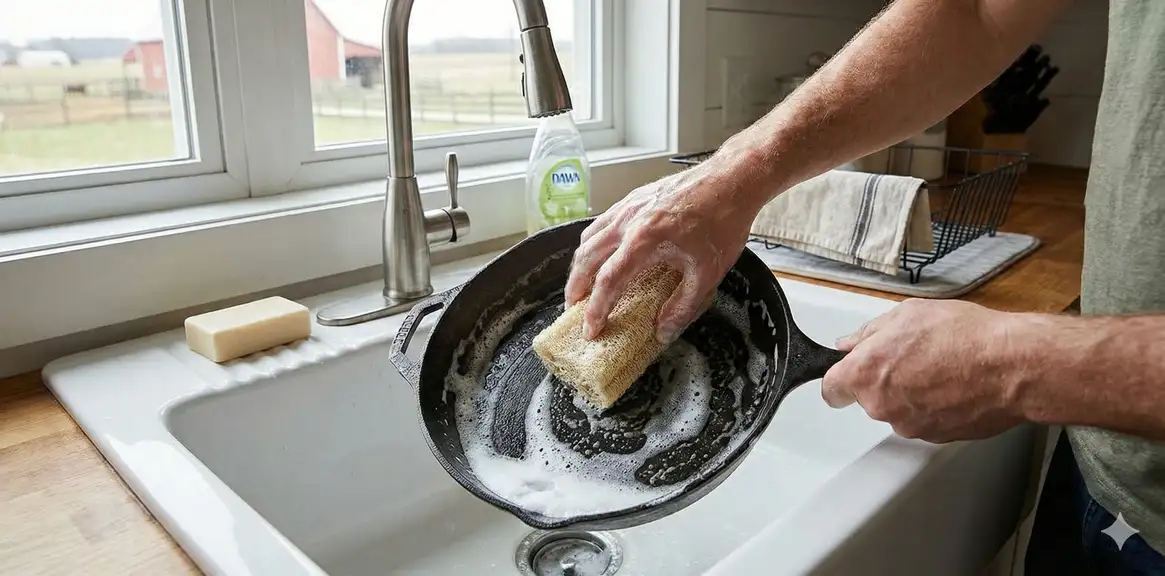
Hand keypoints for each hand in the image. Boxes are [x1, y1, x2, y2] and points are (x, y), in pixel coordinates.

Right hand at [564, 161, 764, 343]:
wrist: (731, 179)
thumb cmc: (723, 223)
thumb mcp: (708, 274)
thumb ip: (682, 306)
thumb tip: (662, 332)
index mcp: (644, 240)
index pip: (608, 281)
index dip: (596, 309)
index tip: (591, 330)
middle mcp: (628, 221)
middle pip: (586, 258)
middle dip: (576, 287)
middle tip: (574, 309)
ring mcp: (628, 206)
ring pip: (589, 237)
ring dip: (580, 264)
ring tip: (583, 284)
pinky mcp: (633, 198)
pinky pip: (602, 222)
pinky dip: (593, 243)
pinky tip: (602, 253)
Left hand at [820, 299, 1023, 442]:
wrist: (1012, 366)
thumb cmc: (963, 336)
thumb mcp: (907, 314)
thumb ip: (869, 333)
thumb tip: (849, 344)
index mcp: (866, 373)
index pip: (831, 390)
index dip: (840, 381)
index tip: (848, 376)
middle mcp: (882, 405)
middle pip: (868, 398)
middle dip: (883, 380)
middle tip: (913, 357)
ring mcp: (908, 425)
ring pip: (897, 410)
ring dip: (910, 394)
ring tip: (940, 369)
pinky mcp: (934, 436)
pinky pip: (924, 420)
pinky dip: (934, 407)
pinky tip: (954, 386)